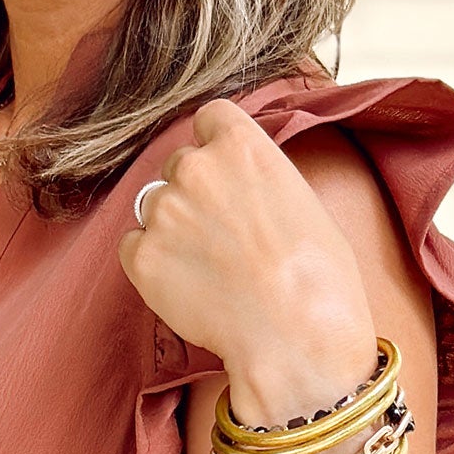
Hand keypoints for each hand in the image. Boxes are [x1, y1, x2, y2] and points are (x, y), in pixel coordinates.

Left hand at [118, 99, 378, 424]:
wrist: (297, 335)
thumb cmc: (319, 278)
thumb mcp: (303, 203)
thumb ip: (259, 179)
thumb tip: (241, 188)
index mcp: (241, 145)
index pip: (210, 117)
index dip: (216, 145)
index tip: (225, 171)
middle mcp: (195, 167)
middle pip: (179, 165)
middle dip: (195, 193)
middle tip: (223, 234)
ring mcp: (163, 211)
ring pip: (154, 206)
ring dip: (172, 228)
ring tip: (210, 267)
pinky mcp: (141, 256)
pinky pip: (134, 247)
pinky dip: (152, 263)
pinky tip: (189, 286)